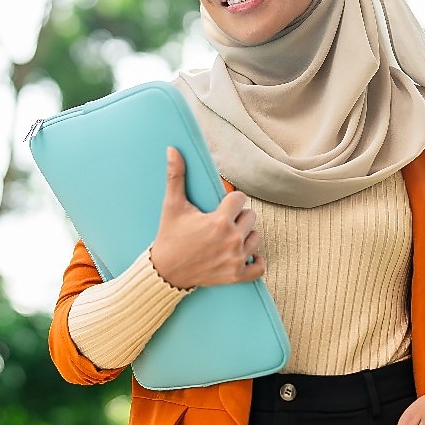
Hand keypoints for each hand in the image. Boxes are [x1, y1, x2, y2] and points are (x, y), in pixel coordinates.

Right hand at [150, 147, 259, 289]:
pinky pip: (259, 267)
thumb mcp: (172, 205)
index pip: (241, 198)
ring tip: (228, 237)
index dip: (231, 200)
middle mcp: (232, 240)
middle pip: (251, 216)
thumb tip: (172, 149)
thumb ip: (175, 176)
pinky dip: (254, 261)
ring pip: (256, 237)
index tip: (221, 205)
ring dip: (245, 236)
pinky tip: (244, 255)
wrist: (165, 271)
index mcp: (220, 221)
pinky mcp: (236, 275)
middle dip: (238, 217)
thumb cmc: (169, 236)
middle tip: (221, 222)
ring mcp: (236, 259)